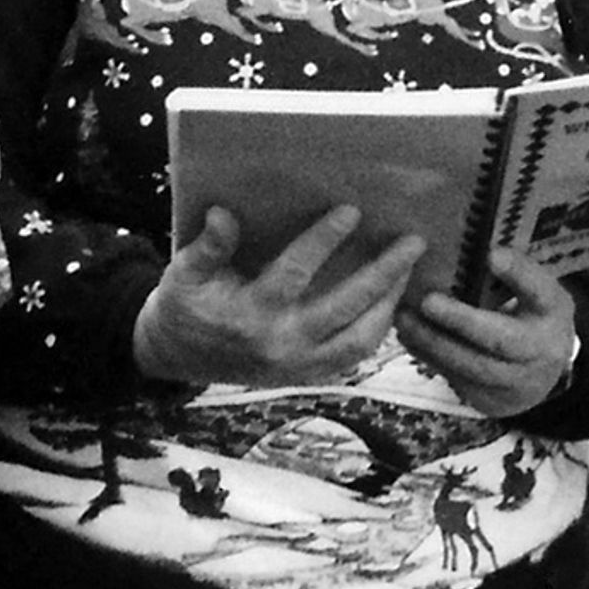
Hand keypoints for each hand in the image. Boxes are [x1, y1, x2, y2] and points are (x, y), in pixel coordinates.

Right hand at [133, 204, 425, 388]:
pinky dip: (375, 333)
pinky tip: (389, 306)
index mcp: (250, 315)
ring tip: (408, 272)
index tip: (352, 211)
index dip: (323, 241)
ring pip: (359, 340)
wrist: (176, 358)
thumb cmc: (182, 307)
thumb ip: (207, 247)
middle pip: (345, 309)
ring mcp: (297, 366)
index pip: (295, 273)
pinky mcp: (305, 376)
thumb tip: (224, 214)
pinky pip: (351, 357)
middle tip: (413, 243)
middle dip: (383, 275)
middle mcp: (281, 344)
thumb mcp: (183, 274)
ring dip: (388, 306)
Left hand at [395, 248, 580, 417]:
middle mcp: (540, 352)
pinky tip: (408, 336)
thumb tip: (482, 250)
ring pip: (471, 366)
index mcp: (553, 313)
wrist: (541, 374)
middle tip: (427, 301)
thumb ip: (516, 272)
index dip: (519, 274)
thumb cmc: (532, 317)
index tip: (492, 254)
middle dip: (460, 321)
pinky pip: (456, 379)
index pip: (541, 292)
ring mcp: (515, 382)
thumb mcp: (536, 290)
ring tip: (404, 318)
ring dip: (433, 342)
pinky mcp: (489, 400)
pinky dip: (428, 357)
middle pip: (499, 339)